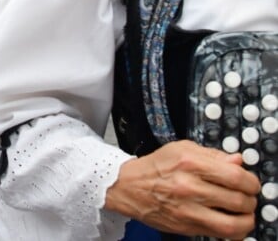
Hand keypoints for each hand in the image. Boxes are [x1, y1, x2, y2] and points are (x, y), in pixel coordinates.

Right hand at [105, 140, 259, 238]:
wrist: (130, 186)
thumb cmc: (155, 167)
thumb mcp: (181, 149)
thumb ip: (211, 154)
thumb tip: (237, 161)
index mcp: (190, 163)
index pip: (235, 176)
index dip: (251, 181)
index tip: (251, 182)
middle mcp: (190, 186)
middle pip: (238, 200)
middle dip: (250, 199)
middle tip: (248, 196)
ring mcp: (188, 209)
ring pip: (234, 223)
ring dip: (247, 219)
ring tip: (245, 212)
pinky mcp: (187, 227)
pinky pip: (221, 235)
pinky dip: (234, 231)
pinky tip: (233, 222)